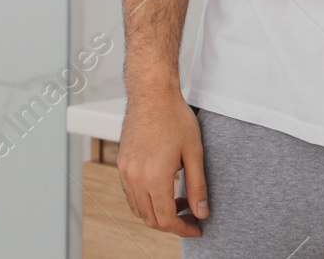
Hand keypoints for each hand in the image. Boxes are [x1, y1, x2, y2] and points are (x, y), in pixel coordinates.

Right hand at [116, 89, 207, 236]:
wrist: (151, 93)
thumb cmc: (175, 118)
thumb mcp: (194, 153)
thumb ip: (198, 186)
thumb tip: (202, 213)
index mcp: (155, 177)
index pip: (166, 220)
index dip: (183, 229)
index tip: (197, 228)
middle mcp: (135, 177)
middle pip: (150, 219)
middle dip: (172, 224)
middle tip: (191, 216)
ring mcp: (125, 170)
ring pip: (138, 209)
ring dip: (157, 213)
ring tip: (178, 201)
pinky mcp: (121, 163)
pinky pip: (130, 194)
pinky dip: (145, 200)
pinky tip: (162, 189)